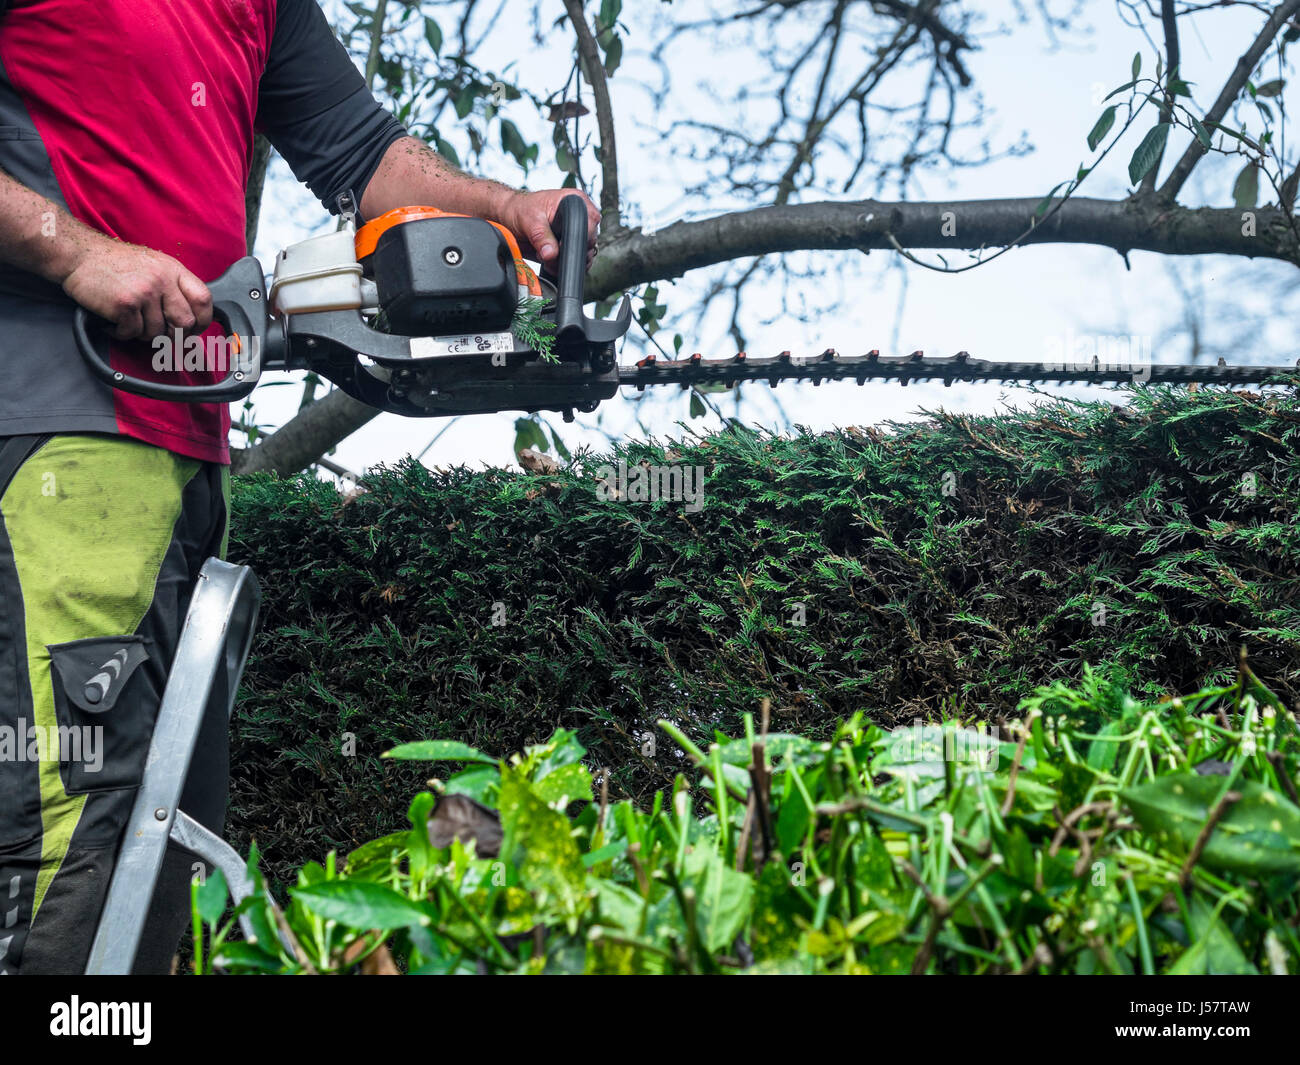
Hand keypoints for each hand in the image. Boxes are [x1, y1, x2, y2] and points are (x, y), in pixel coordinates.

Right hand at [62, 235, 212, 340]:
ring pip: (157, 332)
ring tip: (128, 320)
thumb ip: (173, 287)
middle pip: (185, 323)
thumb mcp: (154, 266)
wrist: (78, 255)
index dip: (202, 321)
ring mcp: (144, 292)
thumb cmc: (114, 263)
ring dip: (142, 333)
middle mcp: (162, 280)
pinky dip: (121, 333)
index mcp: (173, 270)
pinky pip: (133, 333)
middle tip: (158, 334)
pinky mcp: (125, 304)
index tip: (192, 330)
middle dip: (173, 335)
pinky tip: (113, 322)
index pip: (204, 300)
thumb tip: (190, 321)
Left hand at [495, 189, 599, 270]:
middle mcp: (579, 216)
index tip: (560, 245)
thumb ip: (541, 236)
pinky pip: (573, 262)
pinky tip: (548, 261)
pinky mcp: (567, 246)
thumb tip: (551, 253)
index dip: (579, 237)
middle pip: (589, 242)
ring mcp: (574, 233)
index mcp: (575, 201)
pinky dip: (561, 266)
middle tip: (549, 252)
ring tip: (546, 256)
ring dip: (565, 261)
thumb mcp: (529, 220)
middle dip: (570, 252)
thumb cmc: (518, 209)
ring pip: (583, 255)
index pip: (590, 223)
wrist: (507, 217)